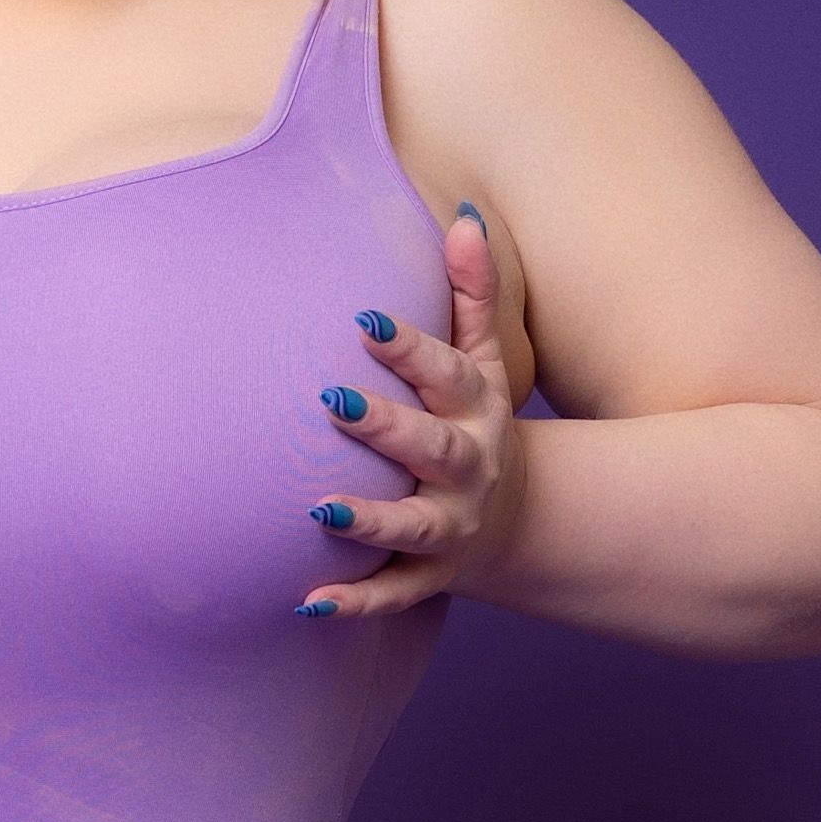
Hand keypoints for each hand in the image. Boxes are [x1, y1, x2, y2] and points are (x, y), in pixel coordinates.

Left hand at [298, 207, 521, 619]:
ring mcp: (449, 528)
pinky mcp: (428, 577)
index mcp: (476, 410)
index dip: (410, 349)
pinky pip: (392, 594)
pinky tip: (307, 602)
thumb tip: (464, 218)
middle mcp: (467, 470)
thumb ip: (471, 294)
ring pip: (412, 527)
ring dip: (370, 521)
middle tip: (331, 402)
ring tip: (320, 510)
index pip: (446, 374)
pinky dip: (355, 603)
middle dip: (386, 428)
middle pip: (430, 447)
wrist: (513, 520)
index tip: (363, 322)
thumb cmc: (475, 421)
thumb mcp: (485, 360)